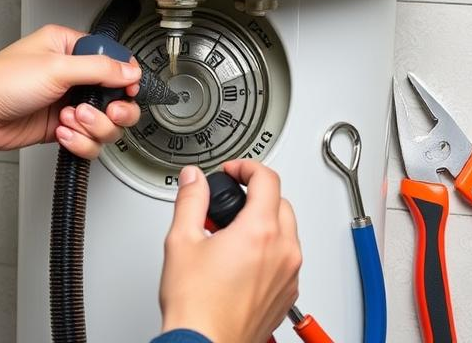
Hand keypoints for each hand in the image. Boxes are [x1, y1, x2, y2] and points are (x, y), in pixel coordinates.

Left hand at [0, 25, 141, 156]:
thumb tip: (131, 72)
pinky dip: (79, 142)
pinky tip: (61, 133)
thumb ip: (100, 70)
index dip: (126, 79)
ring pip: (106, 123)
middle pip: (118, 97)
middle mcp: (73, 75)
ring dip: (92, 127)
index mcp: (70, 48)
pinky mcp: (63, 128)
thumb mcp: (56, 68)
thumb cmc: (0, 82)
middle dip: (114, 110)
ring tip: (69, 120)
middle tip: (107, 111)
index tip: (128, 90)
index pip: (114, 62)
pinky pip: (89, 141)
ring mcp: (69, 104)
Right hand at [159, 160, 301, 342]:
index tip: (233, 171)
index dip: (247, 167)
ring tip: (232, 233)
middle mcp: (283, 251)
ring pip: (287, 231)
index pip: (267, 179)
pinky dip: (271, 250)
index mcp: (259, 232)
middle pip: (281, 202)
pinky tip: (243, 259)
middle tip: (229, 202)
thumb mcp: (181, 240)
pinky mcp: (288, 293)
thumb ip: (191, 200)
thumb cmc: (196, 305)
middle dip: (256, 194)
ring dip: (265, 222)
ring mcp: (289, 274)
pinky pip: (287, 259)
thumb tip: (194, 179)